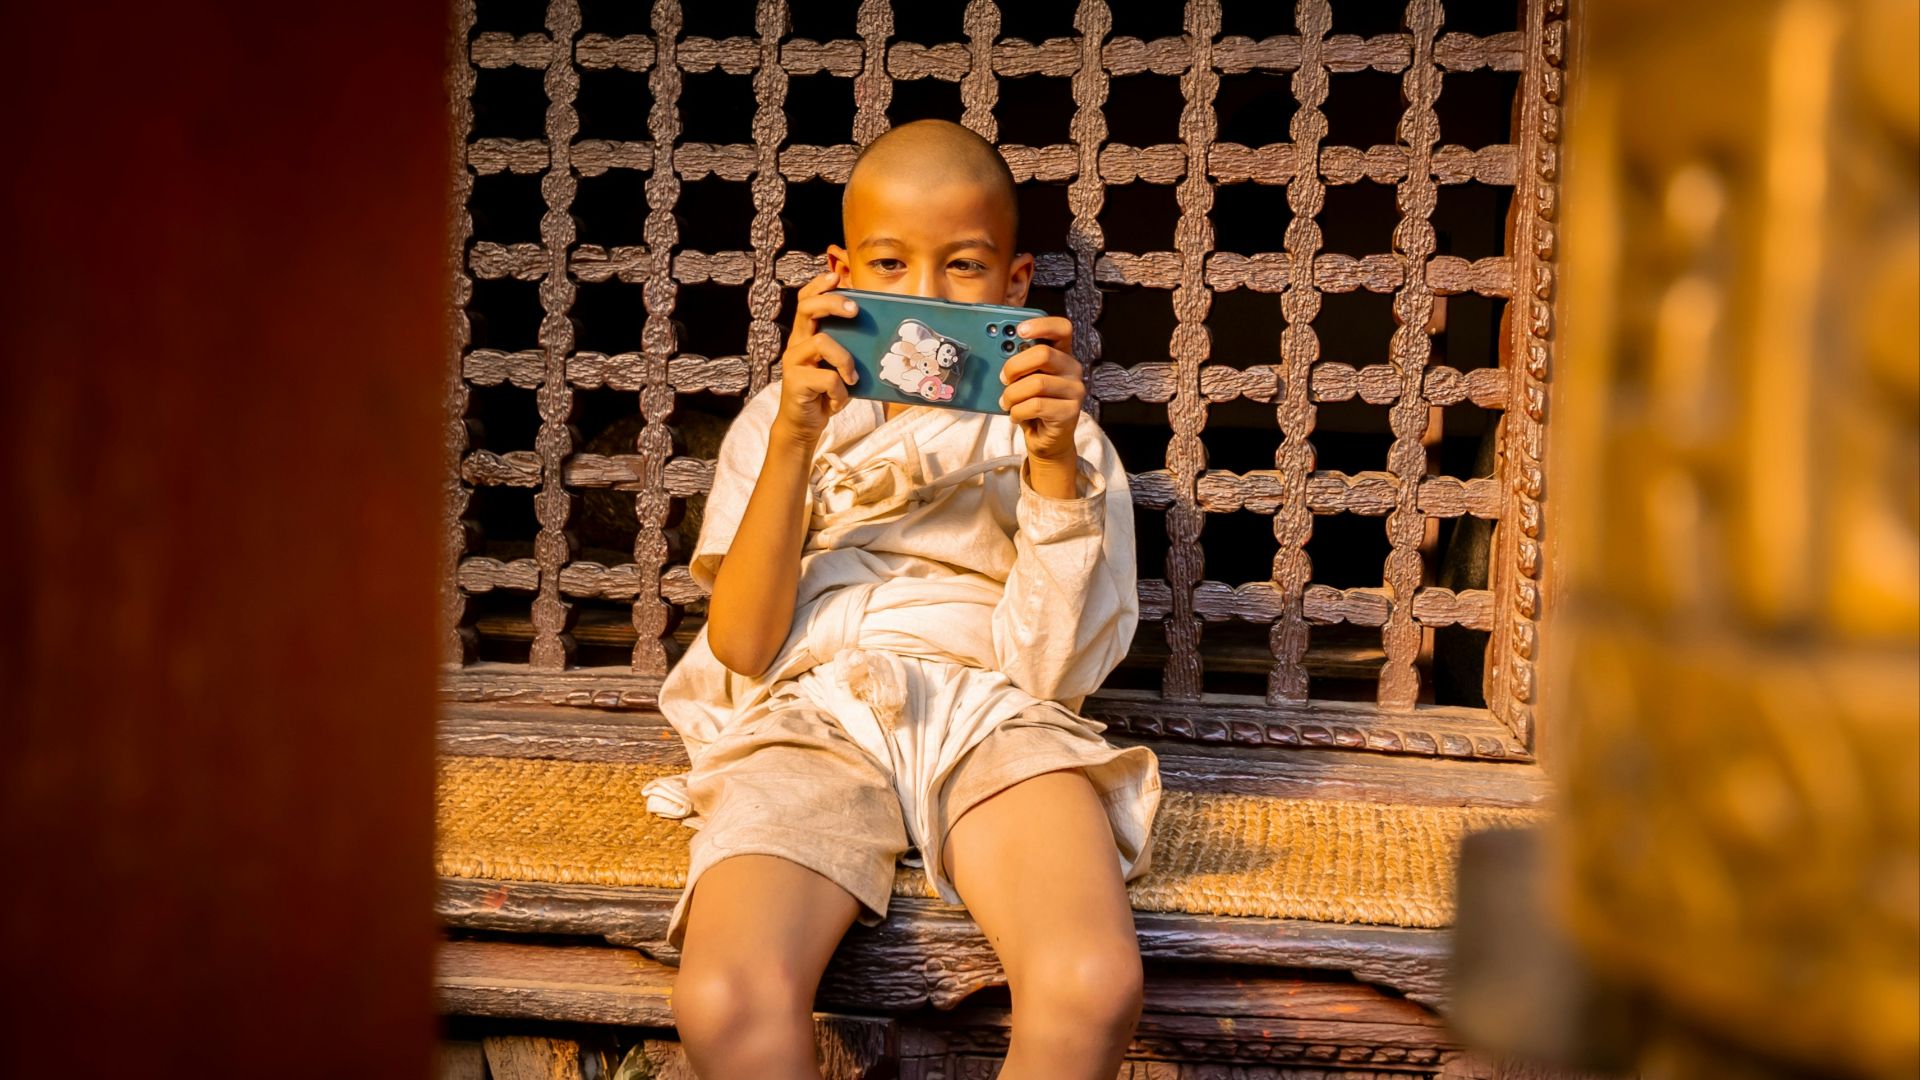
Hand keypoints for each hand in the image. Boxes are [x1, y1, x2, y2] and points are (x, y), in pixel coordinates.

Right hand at [772, 273, 858, 447]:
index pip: (805, 300)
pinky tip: (838, 400)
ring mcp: (794, 361)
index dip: (818, 285)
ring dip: (844, 360)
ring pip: (822, 343)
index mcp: (806, 335)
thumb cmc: (826, 392)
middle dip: (832, 303)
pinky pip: (827, 377)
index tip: (836, 277)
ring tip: (851, 378)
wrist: (805, 424)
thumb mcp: (839, 366)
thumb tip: (880, 332)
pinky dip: (840, 391)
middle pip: (807, 308)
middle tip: (854, 310)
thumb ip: (849, 348)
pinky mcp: (795, 381)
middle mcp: (796, 343)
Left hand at [998, 315, 1084, 467]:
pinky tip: (1015, 415)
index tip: (1019, 330)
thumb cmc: (1033, 405)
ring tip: (1006, 402)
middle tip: (1003, 378)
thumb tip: (995, 352)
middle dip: (1015, 365)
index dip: (1041, 325)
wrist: (1046, 439)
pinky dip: (1018, 411)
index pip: (1062, 328)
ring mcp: (1075, 390)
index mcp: (1062, 354)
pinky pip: (1036, 406)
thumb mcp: (1025, 379)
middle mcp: (1073, 368)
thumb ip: (1019, 364)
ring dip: (1012, 394)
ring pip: (1037, 383)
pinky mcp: (1070, 412)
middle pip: (1044, 354)